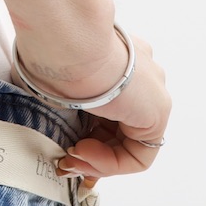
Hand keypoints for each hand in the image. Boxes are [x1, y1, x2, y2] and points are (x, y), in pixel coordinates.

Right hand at [47, 34, 170, 182]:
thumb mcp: (54, 83)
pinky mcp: (158, 112)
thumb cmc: (51, 52)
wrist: (68, 41)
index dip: (87, 136)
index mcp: (117, 58)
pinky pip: (139, 154)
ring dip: (96, 160)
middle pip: (119, 128)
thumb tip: (46, 127)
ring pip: (129, 143)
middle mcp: (139, 72)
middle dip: (90, 152)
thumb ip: (61, 104)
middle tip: (64, 160)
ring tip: (70, 157)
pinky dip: (110, 164)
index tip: (64, 149)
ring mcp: (152, 91)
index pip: (110, 109)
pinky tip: (83, 153)